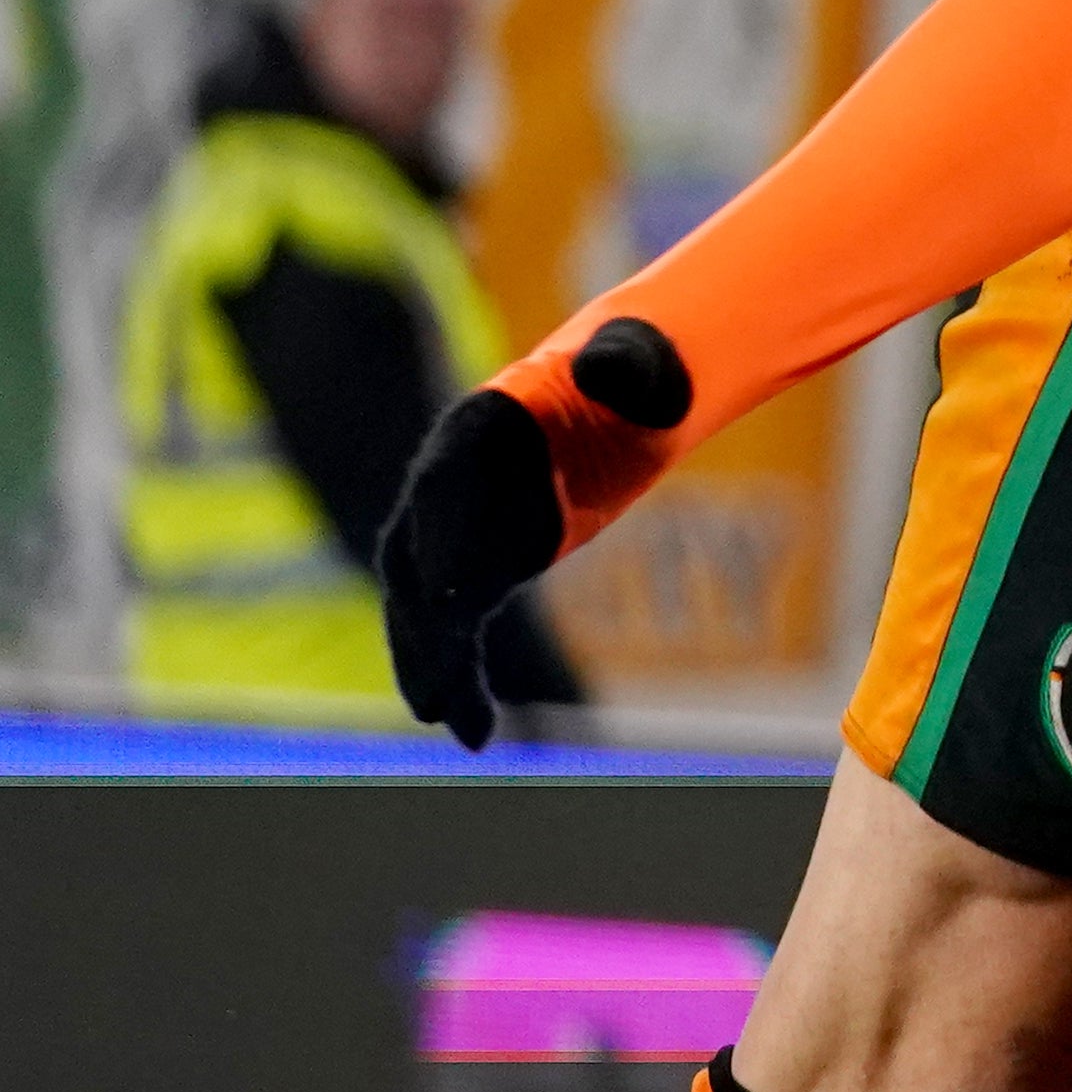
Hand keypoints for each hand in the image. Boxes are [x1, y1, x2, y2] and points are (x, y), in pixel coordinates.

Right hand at [379, 318, 685, 746]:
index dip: (440, 536)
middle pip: (414, 556)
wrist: (629, 394)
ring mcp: (463, 527)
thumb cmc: (635, 371)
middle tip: (434, 681)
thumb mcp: (637, 364)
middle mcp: (451, 480)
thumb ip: (622, 364)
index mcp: (479, 423)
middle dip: (419, 621)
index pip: (442, 482)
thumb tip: (609, 366)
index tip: (447, 595)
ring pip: (427, 607)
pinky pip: (460, 626)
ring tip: (447, 719)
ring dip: (432, 664)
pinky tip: (475, 727)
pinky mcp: (489, 564)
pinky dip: (462, 674)